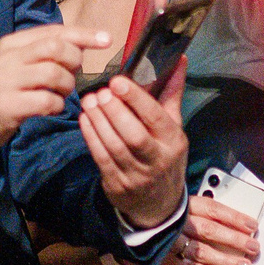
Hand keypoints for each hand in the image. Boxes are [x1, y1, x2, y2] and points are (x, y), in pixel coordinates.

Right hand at [0, 25, 111, 161]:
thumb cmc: (3, 88)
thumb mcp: (16, 63)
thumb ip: (43, 52)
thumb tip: (80, 46)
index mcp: (12, 43)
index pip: (54, 32)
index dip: (84, 34)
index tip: (107, 39)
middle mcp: (9, 58)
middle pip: (56, 48)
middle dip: (75, 61)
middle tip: (73, 74)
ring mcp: (7, 81)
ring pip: (55, 75)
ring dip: (67, 86)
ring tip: (61, 94)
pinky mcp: (8, 105)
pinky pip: (47, 101)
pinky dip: (57, 105)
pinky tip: (51, 107)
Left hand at [76, 74, 188, 232]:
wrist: (159, 205)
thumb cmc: (165, 156)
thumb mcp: (174, 127)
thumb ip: (172, 92)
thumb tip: (179, 59)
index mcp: (173, 142)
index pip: (156, 118)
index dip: (136, 99)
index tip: (118, 81)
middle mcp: (157, 160)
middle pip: (134, 135)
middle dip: (114, 111)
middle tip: (100, 92)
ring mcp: (136, 175)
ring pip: (114, 146)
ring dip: (98, 121)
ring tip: (89, 101)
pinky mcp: (116, 185)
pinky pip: (101, 158)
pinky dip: (91, 137)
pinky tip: (85, 119)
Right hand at [166, 195, 259, 264]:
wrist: (132, 232)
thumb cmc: (162, 218)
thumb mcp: (179, 205)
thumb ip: (201, 210)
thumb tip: (233, 221)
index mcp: (183, 206)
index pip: (213, 210)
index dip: (235, 218)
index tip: (252, 225)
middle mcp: (177, 223)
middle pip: (211, 231)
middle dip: (235, 240)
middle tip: (253, 247)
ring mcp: (170, 242)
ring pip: (202, 251)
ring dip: (225, 260)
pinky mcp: (165, 259)